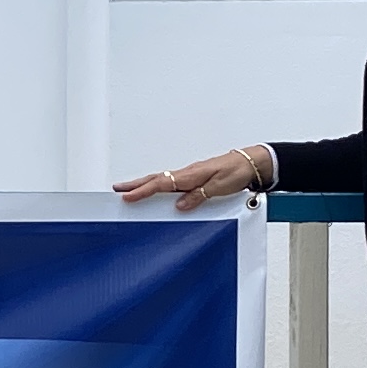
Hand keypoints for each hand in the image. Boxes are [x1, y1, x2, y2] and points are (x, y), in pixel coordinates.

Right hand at [113, 146, 269, 211]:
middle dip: (135, 185)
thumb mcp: (221, 187)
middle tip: (116, 190)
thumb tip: (179, 204)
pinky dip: (156, 186)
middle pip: (156, 180)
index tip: (128, 197)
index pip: (162, 184)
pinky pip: (170, 183)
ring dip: (143, 185)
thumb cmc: (237, 172)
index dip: (143, 191)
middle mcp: (187, 174)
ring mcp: (189, 176)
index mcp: (191, 175)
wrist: (250, 163)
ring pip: (161, 181)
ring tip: (127, 190)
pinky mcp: (193, 179)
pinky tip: (152, 191)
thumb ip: (200, 195)